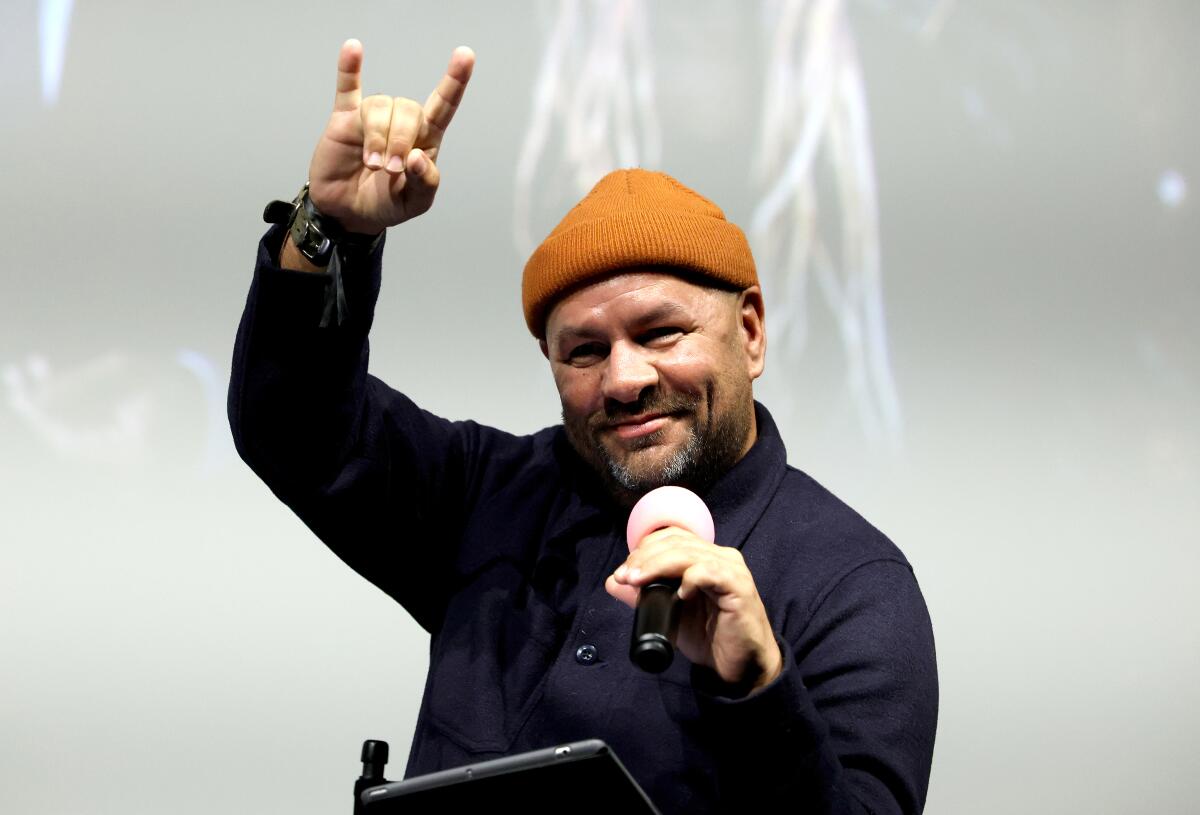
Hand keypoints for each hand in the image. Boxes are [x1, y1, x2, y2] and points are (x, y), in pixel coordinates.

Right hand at [306, 39, 474, 235]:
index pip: (444, 106)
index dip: (455, 82)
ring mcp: (372, 119)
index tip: (466, 55)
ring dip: (377, 136)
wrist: (348, 213)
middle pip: (408, 109)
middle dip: (400, 139)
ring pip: (380, 106)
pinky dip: (349, 69)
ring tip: (372, 163)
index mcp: (425, 140)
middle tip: (390, 169)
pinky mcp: (344, 120)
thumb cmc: (386, 204)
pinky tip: (353, 49)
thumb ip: (425, 182)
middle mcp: (401, 123)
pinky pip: (347, 87)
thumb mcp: (415, 203)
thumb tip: (416, 156)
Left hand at [606, 527, 782, 691]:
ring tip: (638, 582)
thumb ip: (644, 596)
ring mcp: (732, 570)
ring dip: (657, 565)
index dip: (644, 549)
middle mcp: (721, 557)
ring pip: (689, 554)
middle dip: (645, 557)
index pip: (672, 537)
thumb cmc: (709, 638)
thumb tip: (613, 582)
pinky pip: (710, 572)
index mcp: (706, 557)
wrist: (741, 668)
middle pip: (677, 542)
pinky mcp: (739, 587)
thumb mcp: (669, 614)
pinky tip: (680, 594)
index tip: (624, 573)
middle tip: (626, 577)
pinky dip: (690, 578)